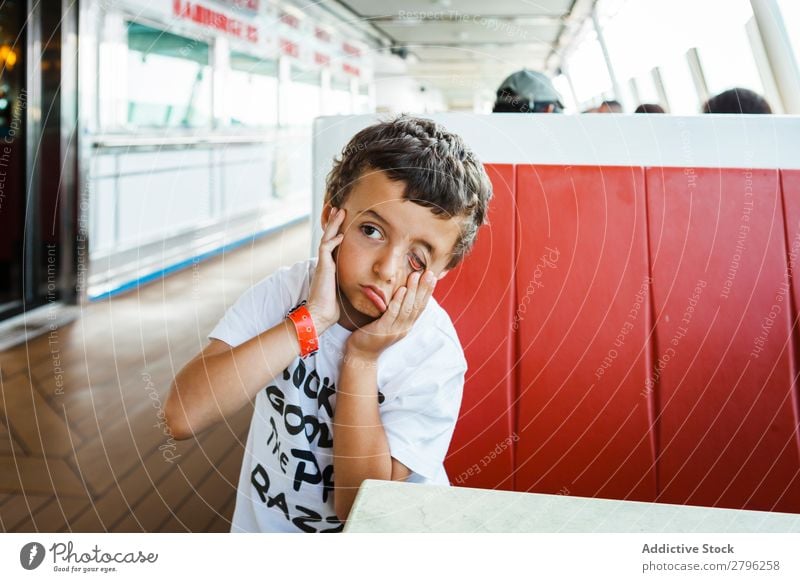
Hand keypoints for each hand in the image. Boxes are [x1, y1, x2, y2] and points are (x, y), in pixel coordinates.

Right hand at [307, 207, 345, 333]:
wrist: (320, 314)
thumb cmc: (331, 307)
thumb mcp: (343, 291)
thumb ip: (348, 283)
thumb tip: (363, 284)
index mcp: (329, 267)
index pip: (332, 245)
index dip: (337, 233)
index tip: (344, 224)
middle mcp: (324, 263)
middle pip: (328, 237)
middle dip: (334, 223)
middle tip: (340, 210)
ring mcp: (322, 264)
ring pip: (326, 238)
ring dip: (333, 225)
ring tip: (339, 212)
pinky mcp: (322, 267)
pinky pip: (325, 248)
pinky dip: (333, 240)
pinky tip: (342, 234)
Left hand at [346, 269, 436, 359]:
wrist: (361, 353)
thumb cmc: (373, 334)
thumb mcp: (389, 321)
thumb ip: (397, 310)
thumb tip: (403, 292)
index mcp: (407, 325)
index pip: (421, 306)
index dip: (427, 292)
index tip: (432, 277)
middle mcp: (404, 328)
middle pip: (417, 306)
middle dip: (424, 288)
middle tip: (429, 273)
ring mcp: (395, 330)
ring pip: (407, 308)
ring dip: (412, 291)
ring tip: (416, 276)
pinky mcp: (383, 330)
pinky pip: (393, 313)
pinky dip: (398, 301)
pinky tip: (402, 290)